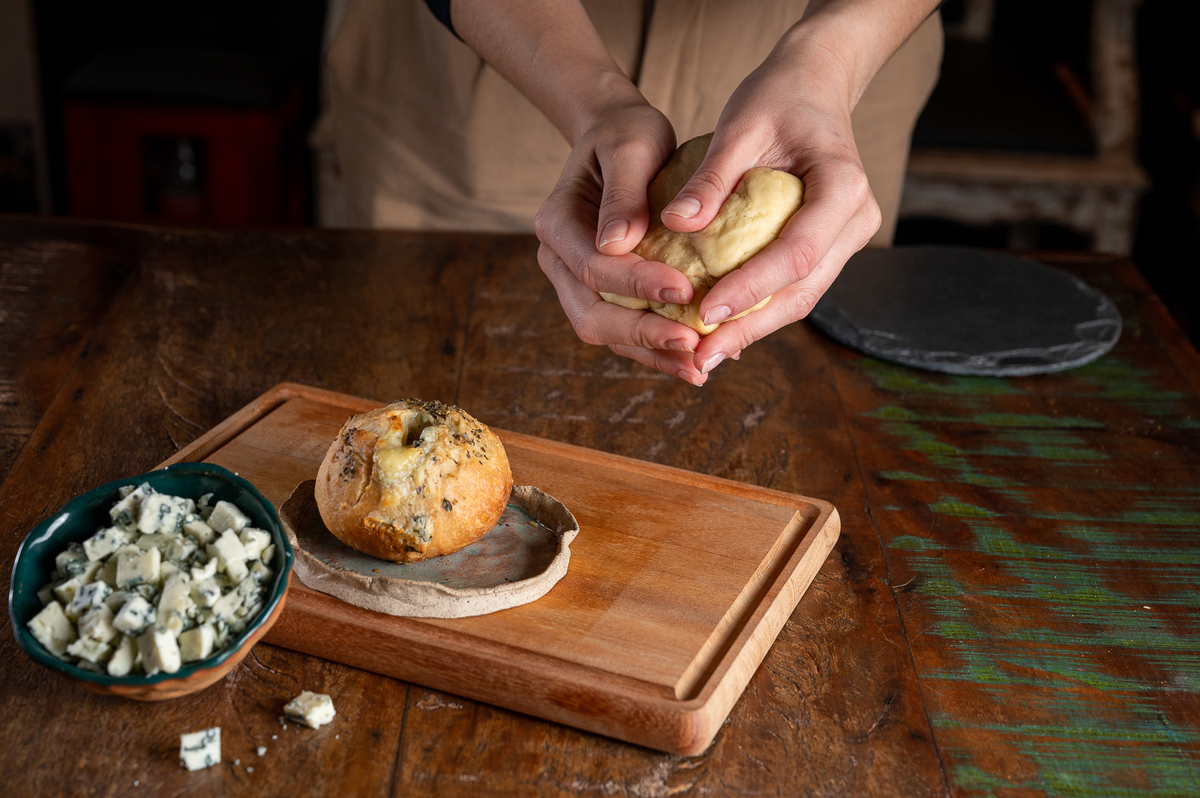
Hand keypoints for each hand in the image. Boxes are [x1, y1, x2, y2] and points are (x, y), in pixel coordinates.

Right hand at [534, 101, 715, 384]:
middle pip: (591, 314)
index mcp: (556, 224)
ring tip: (698, 368)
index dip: (636, 284)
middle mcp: (558, 260)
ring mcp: (576, 282)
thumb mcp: (631, 146)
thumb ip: (624, 193)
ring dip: (651, 352)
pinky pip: (624, 329)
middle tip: (692, 346)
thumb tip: (617, 244)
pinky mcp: (602, 294)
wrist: (620, 139)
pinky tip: (694, 359)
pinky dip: (656, 346)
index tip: (685, 290)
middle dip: (643, 334)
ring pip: (606, 331)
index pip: (592, 267)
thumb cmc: (628, 134)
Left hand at [659, 33, 882, 376]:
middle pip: (803, 289)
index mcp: (844, 186)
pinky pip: (796, 285)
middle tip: (701, 358)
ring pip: (802, 296)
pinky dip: (760, 308)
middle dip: (750, 327)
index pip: (796, 253)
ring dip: (754, 328)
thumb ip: (711, 177)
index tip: (705, 311)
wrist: (816, 82)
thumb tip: (675, 225)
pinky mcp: (830, 245)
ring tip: (707, 355)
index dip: (751, 288)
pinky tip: (724, 331)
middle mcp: (856, 219)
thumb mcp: (740, 125)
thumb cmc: (777, 97)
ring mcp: (848, 237)